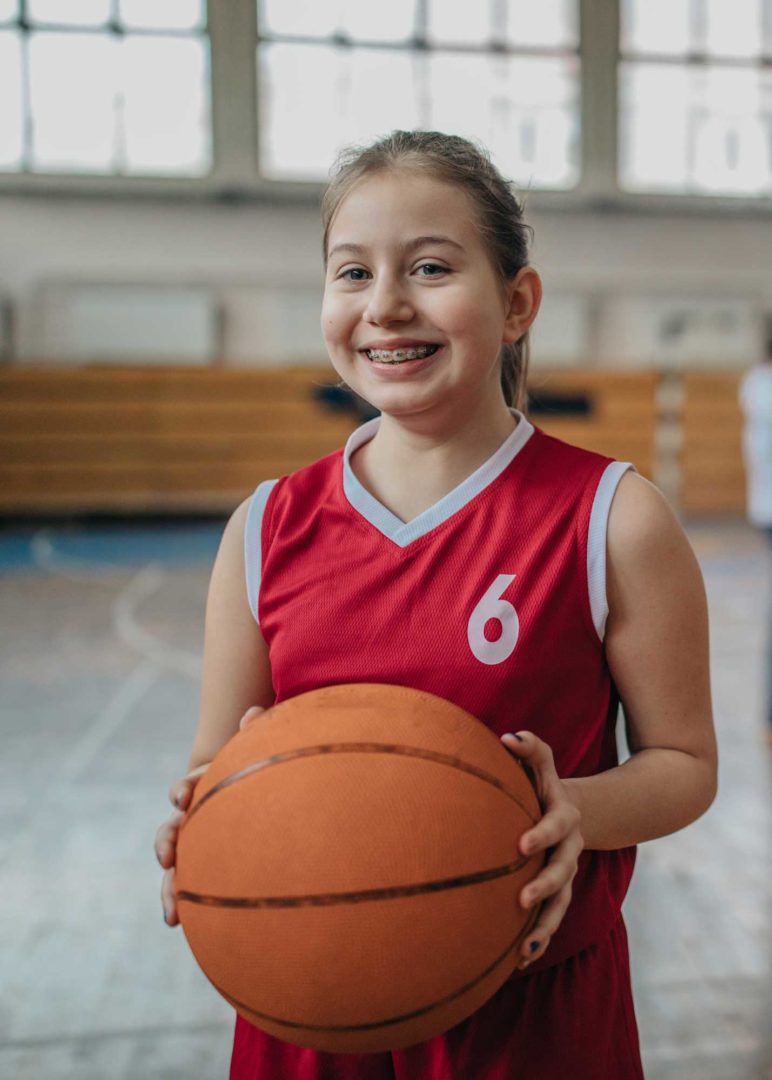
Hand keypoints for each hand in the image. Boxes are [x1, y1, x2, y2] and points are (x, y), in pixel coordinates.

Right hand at [155, 705, 264, 925]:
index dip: (184, 790)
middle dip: (167, 842)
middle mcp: (195, 820)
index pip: (189, 786)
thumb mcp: (258, 755)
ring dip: (169, 888)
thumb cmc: (261, 776)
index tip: (183, 796)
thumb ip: (256, 735)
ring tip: (172, 914)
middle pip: (172, 830)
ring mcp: (198, 848)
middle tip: (168, 857)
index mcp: (206, 789)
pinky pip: (190, 890)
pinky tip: (181, 924)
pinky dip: (182, 905)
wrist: (264, 803)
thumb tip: (254, 711)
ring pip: (176, 867)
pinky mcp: (206, 871)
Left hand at [501, 730, 582, 969]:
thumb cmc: (543, 784)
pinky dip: (538, 941)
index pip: (554, 824)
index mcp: (563, 816)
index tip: (520, 845)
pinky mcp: (558, 893)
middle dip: (544, 886)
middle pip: (563, 871)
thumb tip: (508, 737)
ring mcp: (566, 873)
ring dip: (544, 928)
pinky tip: (517, 963)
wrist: (575, 812)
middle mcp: (568, 848)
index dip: (541, 834)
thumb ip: (530, 749)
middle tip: (522, 900)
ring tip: (523, 951)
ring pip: (561, 904)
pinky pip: (551, 919)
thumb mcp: (542, 765)